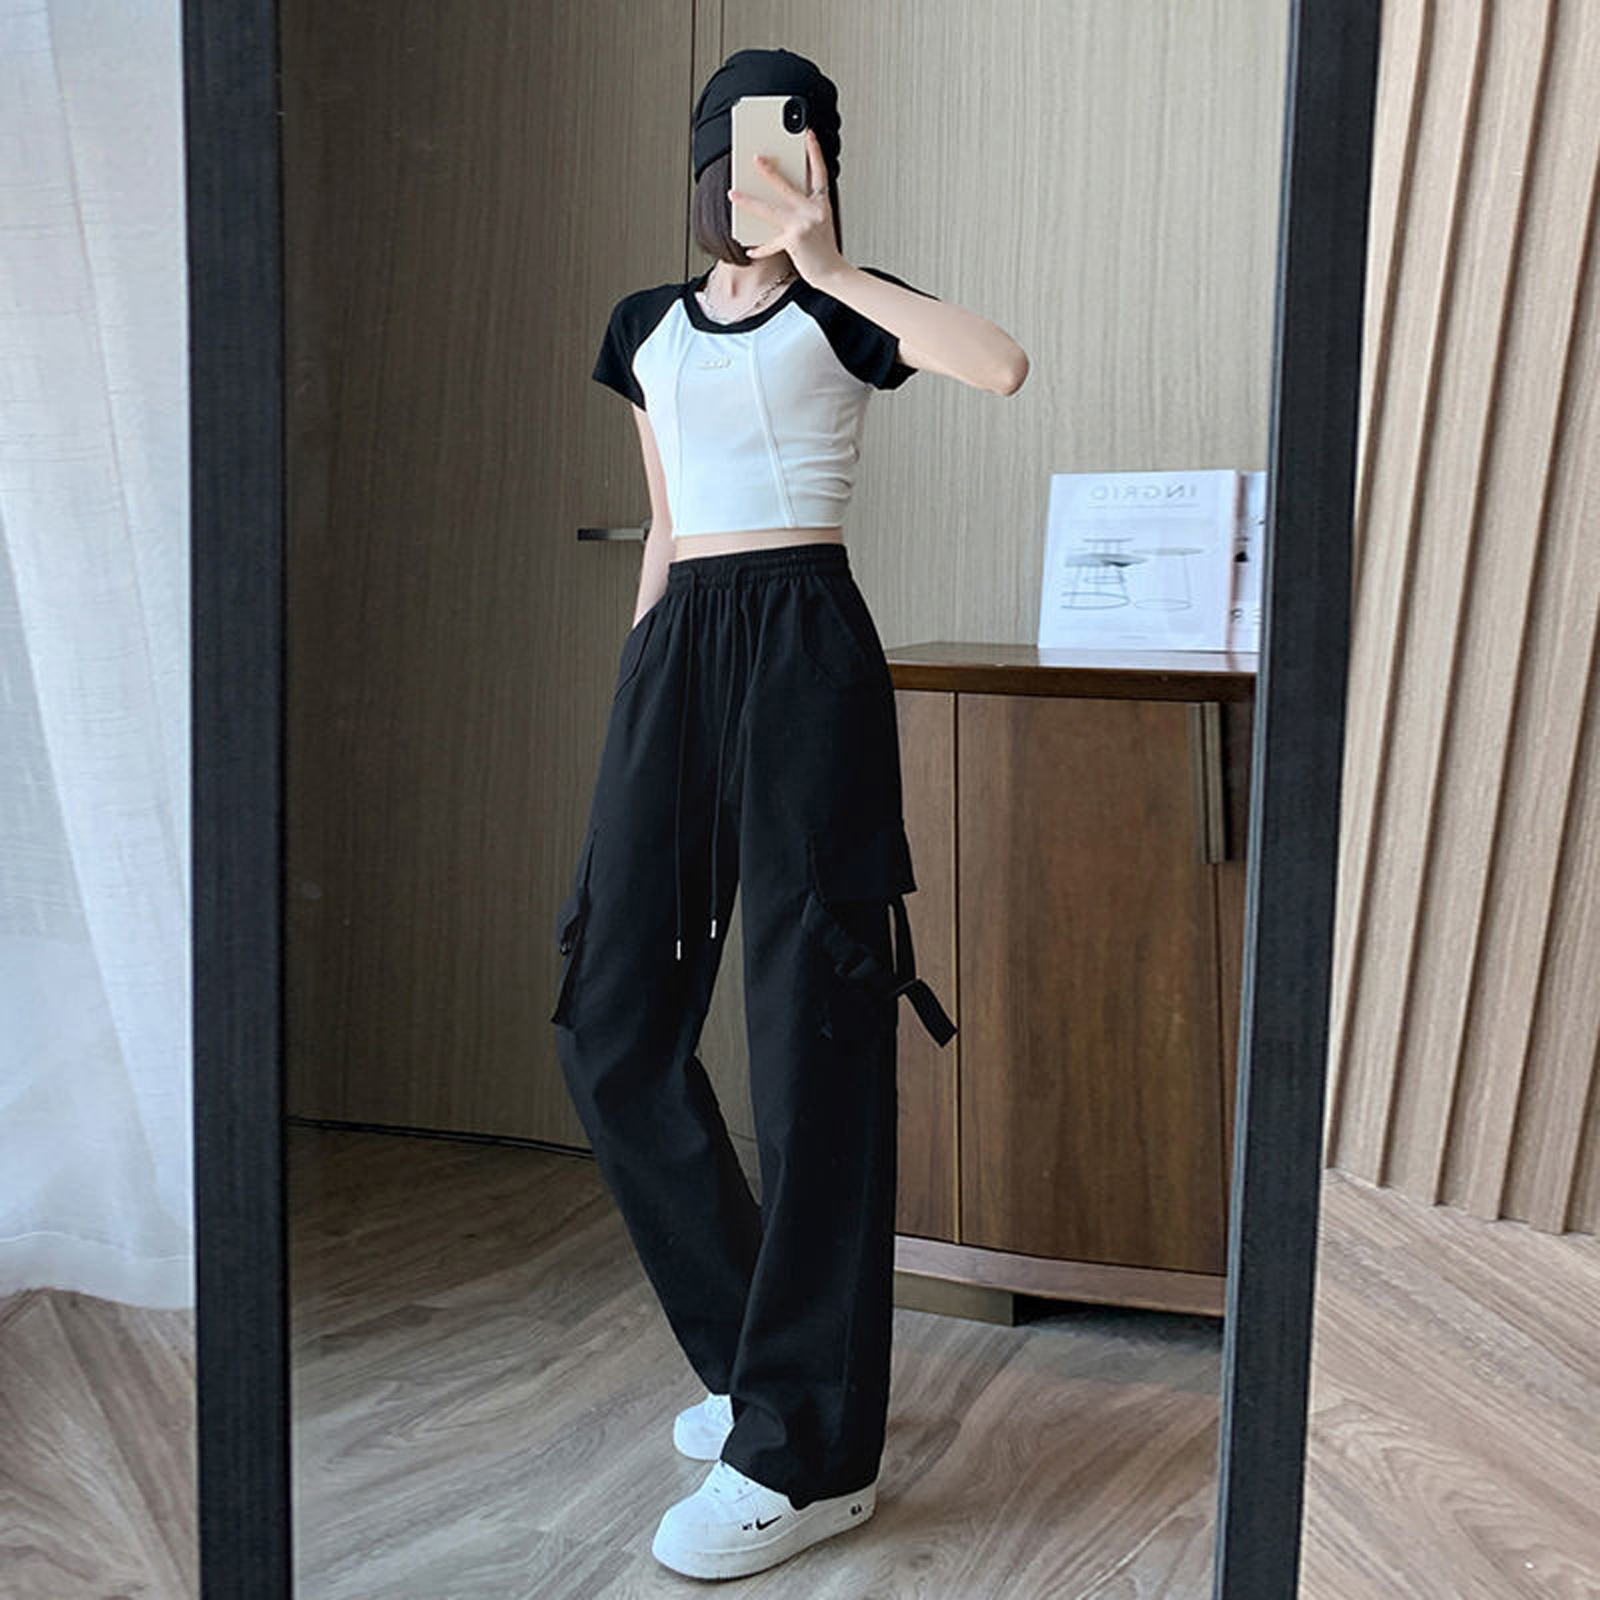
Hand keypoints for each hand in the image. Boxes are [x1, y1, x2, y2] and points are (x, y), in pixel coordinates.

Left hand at [727, 126, 847, 286]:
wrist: (833, 273)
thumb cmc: (823, 249)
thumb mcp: (818, 223)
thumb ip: (801, 208)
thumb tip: (775, 198)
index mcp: (821, 203)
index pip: (818, 172)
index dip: (814, 152)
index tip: (807, 134)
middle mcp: (813, 210)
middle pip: (786, 186)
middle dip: (769, 171)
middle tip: (755, 157)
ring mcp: (803, 224)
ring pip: (770, 209)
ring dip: (749, 202)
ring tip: (733, 194)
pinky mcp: (794, 240)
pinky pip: (771, 243)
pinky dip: (760, 248)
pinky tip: (750, 249)